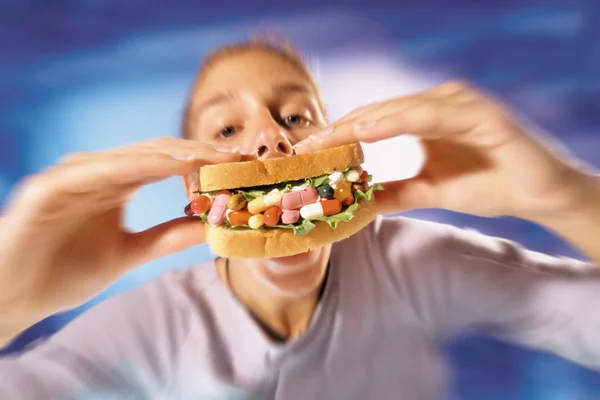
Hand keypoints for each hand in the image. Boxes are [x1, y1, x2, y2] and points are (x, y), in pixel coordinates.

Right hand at [0, 138, 237, 339]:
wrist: (16, 297)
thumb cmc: (66, 271)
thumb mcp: (129, 253)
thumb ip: (167, 236)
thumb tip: (212, 227)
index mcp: (117, 184)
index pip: (168, 164)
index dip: (205, 162)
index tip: (241, 166)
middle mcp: (99, 172)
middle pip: (157, 153)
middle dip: (199, 153)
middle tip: (238, 155)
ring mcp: (73, 175)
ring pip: (132, 155)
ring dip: (175, 153)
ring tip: (212, 155)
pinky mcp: (50, 187)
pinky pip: (97, 170)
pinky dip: (133, 164)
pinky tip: (167, 163)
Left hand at [294, 81, 589, 218]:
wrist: (539, 195)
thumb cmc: (490, 186)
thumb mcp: (430, 191)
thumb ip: (395, 192)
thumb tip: (360, 201)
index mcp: (426, 117)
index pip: (374, 122)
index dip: (339, 136)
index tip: (308, 151)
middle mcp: (439, 103)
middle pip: (379, 111)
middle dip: (340, 129)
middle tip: (305, 145)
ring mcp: (459, 103)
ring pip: (398, 108)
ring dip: (359, 123)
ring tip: (326, 138)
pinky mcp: (479, 113)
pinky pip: (429, 114)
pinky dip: (396, 120)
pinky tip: (367, 131)